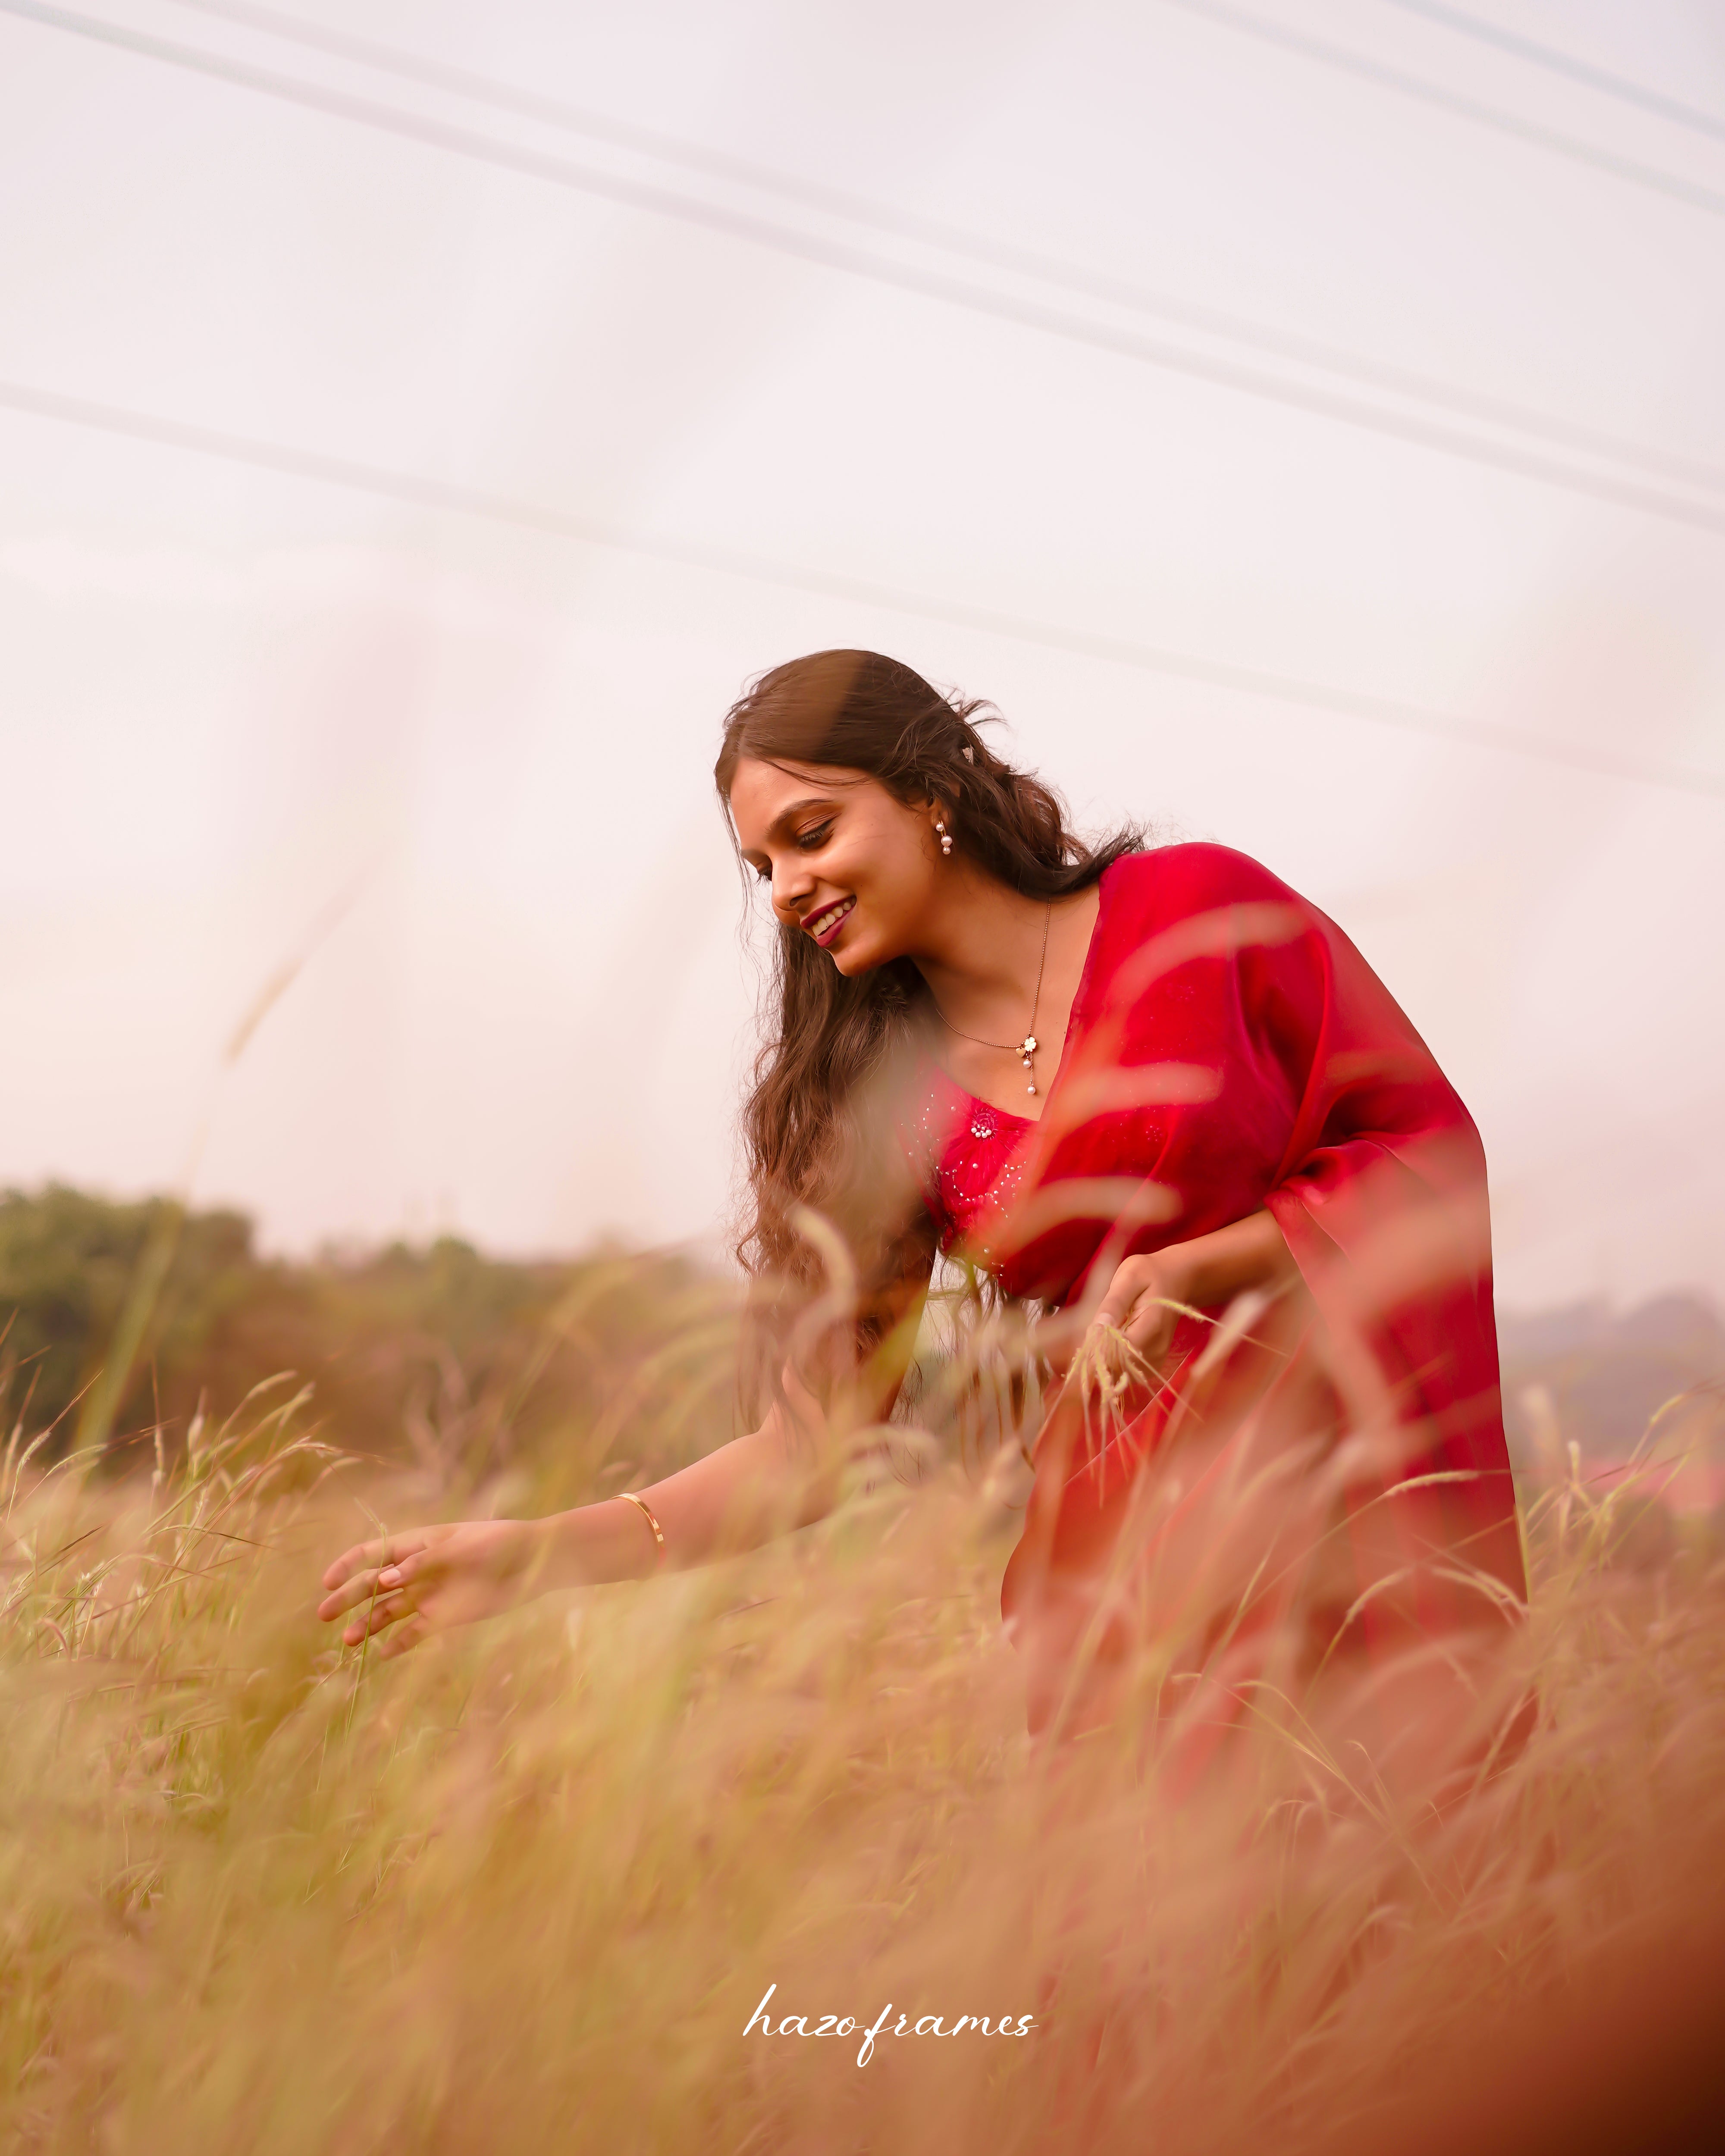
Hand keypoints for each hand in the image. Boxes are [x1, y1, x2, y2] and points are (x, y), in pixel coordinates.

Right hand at [316, 1517, 547, 1659]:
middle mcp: (416, 1571)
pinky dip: (398, 1643)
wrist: (534, 1563)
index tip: (327, 1582)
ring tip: (350, 1641)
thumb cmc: (498, 1543)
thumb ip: (422, 1563)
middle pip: (373, 1585)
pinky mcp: (444, 1617)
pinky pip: (414, 1633)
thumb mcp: (460, 1547)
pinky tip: (381, 1654)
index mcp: (417, 1545)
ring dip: (368, 1624)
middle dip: (348, 1598)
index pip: (372, 1552)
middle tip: (324, 1615)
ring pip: (388, 1612)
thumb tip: (386, 1578)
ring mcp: (428, 1595)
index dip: (347, 1565)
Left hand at [1090, 1250, 1193, 1376]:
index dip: (1098, 1347)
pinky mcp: (1152, 1365)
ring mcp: (1156, 1360)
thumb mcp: (1129, 1277)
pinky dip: (1113, 1361)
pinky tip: (1112, 1341)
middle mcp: (1157, 1350)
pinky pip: (1125, 1372)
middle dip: (1098, 1353)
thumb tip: (1099, 1327)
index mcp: (1153, 1326)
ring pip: (1119, 1373)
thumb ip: (1115, 1303)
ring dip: (1104, 1357)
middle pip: (1117, 1366)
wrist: (1176, 1281)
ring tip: (1104, 1332)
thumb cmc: (1150, 1275)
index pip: (1119, 1352)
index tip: (1089, 1332)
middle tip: (1095, 1329)